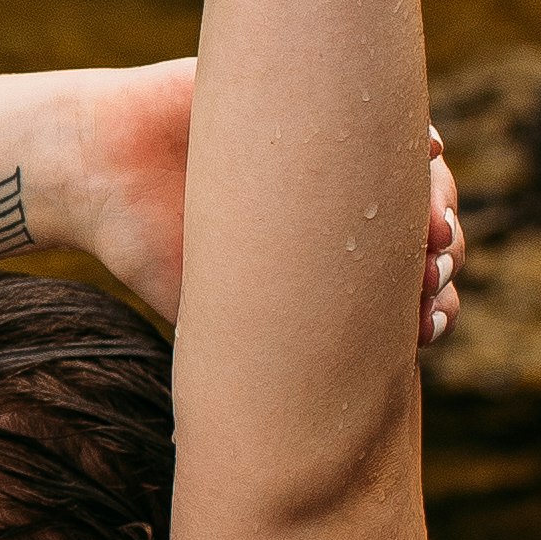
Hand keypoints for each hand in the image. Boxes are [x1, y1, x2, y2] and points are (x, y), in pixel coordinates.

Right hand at [56, 60, 462, 345]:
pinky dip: (413, 131)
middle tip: (435, 272)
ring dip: (437, 199)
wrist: (99, 173)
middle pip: (419, 230)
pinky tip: (427, 151)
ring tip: (433, 226)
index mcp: (320, 258)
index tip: (431, 324)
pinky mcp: (309, 101)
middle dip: (441, 254)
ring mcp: (325, 152)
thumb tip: (304, 437)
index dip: (429, 305)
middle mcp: (331, 204)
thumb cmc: (148, 245)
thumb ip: (269, 353)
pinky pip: (381, 109)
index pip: (400, 285)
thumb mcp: (213, 314)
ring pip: (415, 173)